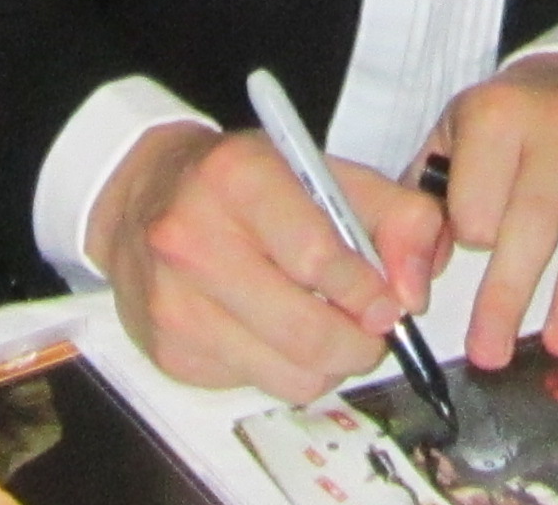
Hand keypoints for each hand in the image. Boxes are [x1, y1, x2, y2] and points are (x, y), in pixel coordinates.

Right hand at [88, 123, 443, 401]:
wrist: (142, 196)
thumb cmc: (244, 183)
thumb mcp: (323, 171)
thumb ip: (393, 215)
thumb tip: (415, 288)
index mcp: (237, 177)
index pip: (317, 256)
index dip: (366, 291)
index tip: (390, 304)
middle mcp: (192, 239)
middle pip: (305, 331)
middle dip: (358, 342)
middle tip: (370, 331)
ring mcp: (174, 301)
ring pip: (288, 374)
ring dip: (327, 364)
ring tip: (326, 329)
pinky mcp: (168, 349)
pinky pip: (255, 386)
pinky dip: (282, 368)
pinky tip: (273, 330)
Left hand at [428, 55, 557, 370]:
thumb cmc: (500, 130)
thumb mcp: (446, 150)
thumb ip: (423, 215)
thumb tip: (414, 286)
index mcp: (496, 113)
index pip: (477, 200)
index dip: (470, 236)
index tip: (470, 248)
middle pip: (536, 216)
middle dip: (508, 292)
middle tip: (490, 354)